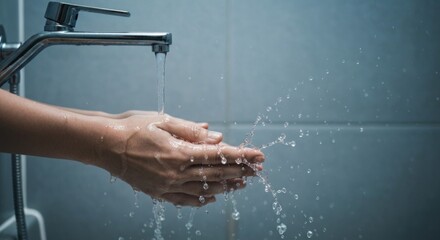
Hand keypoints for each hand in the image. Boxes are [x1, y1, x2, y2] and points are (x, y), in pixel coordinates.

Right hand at [95, 113, 264, 206]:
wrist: (104, 145)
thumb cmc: (133, 127)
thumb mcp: (164, 121)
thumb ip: (192, 131)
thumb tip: (217, 137)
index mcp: (179, 152)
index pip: (219, 155)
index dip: (241, 156)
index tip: (258, 156)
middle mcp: (176, 172)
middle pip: (216, 173)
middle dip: (240, 171)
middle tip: (258, 170)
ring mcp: (167, 185)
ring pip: (204, 188)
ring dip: (226, 186)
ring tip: (243, 184)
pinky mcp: (158, 192)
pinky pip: (185, 200)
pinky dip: (202, 199)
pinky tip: (213, 197)